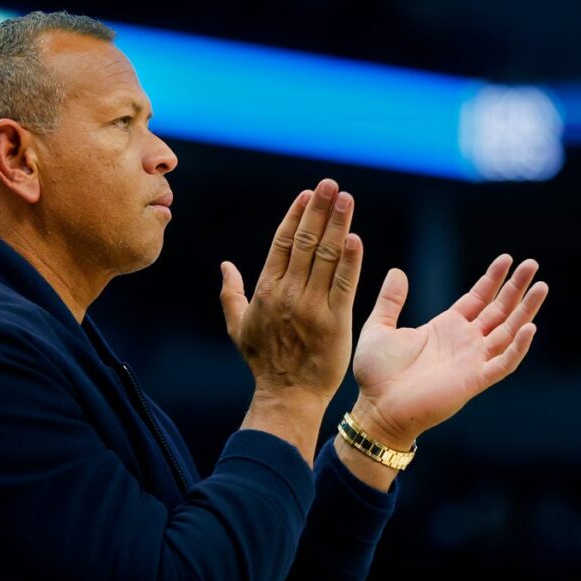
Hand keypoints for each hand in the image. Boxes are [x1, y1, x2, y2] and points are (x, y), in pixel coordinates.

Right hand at [219, 179, 363, 406]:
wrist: (287, 396)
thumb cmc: (264, 363)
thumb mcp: (238, 327)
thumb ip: (230, 294)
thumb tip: (224, 266)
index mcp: (266, 290)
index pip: (282, 243)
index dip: (296, 216)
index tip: (308, 195)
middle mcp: (288, 293)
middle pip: (305, 242)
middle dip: (318, 210)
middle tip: (330, 184)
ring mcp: (312, 306)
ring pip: (325, 256)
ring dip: (337, 224)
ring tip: (346, 198)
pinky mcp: (335, 321)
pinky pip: (344, 284)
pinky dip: (350, 260)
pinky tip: (355, 238)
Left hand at [351, 255, 547, 449]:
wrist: (376, 408)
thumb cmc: (376, 374)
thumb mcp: (380, 327)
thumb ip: (390, 300)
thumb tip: (397, 272)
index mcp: (445, 328)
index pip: (477, 299)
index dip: (492, 279)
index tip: (507, 259)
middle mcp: (464, 342)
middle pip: (499, 310)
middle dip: (516, 287)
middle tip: (532, 264)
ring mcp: (472, 361)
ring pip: (508, 331)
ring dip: (526, 310)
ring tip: (542, 286)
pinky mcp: (475, 380)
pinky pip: (504, 362)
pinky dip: (518, 346)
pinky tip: (530, 327)